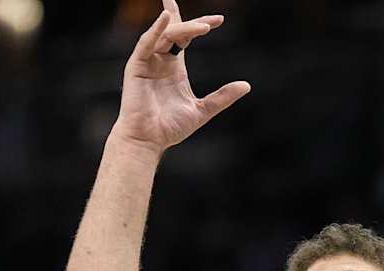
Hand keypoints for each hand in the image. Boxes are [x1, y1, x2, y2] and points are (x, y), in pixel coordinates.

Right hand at [111, 8, 250, 155]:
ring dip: (184, 27)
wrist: (150, 140)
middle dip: (192, 21)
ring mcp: (147, 61)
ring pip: (165, 35)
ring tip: (205, 28)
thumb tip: (247, 85)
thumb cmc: (170, 128)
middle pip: (175, 31)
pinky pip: (146, 42)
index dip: (200, 25)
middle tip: (214, 20)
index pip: (186, 37)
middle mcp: (160, 60)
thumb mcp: (203, 110)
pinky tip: (167, 17)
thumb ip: (222, 97)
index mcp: (174, 67)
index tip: (220, 20)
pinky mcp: (136, 66)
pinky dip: (155, 29)